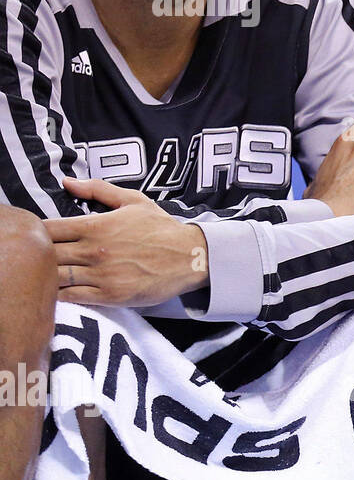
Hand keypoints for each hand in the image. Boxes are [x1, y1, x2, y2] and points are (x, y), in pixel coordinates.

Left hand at [45, 178, 208, 305]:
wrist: (191, 256)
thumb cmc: (163, 229)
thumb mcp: (134, 201)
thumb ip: (98, 190)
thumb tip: (68, 182)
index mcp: (96, 225)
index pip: (47, 229)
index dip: (36, 233)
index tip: (37, 236)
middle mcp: (94, 250)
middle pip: (46, 254)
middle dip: (36, 256)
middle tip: (36, 258)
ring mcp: (101, 274)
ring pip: (55, 277)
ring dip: (45, 277)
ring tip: (43, 277)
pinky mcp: (110, 294)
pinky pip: (72, 297)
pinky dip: (59, 296)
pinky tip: (58, 292)